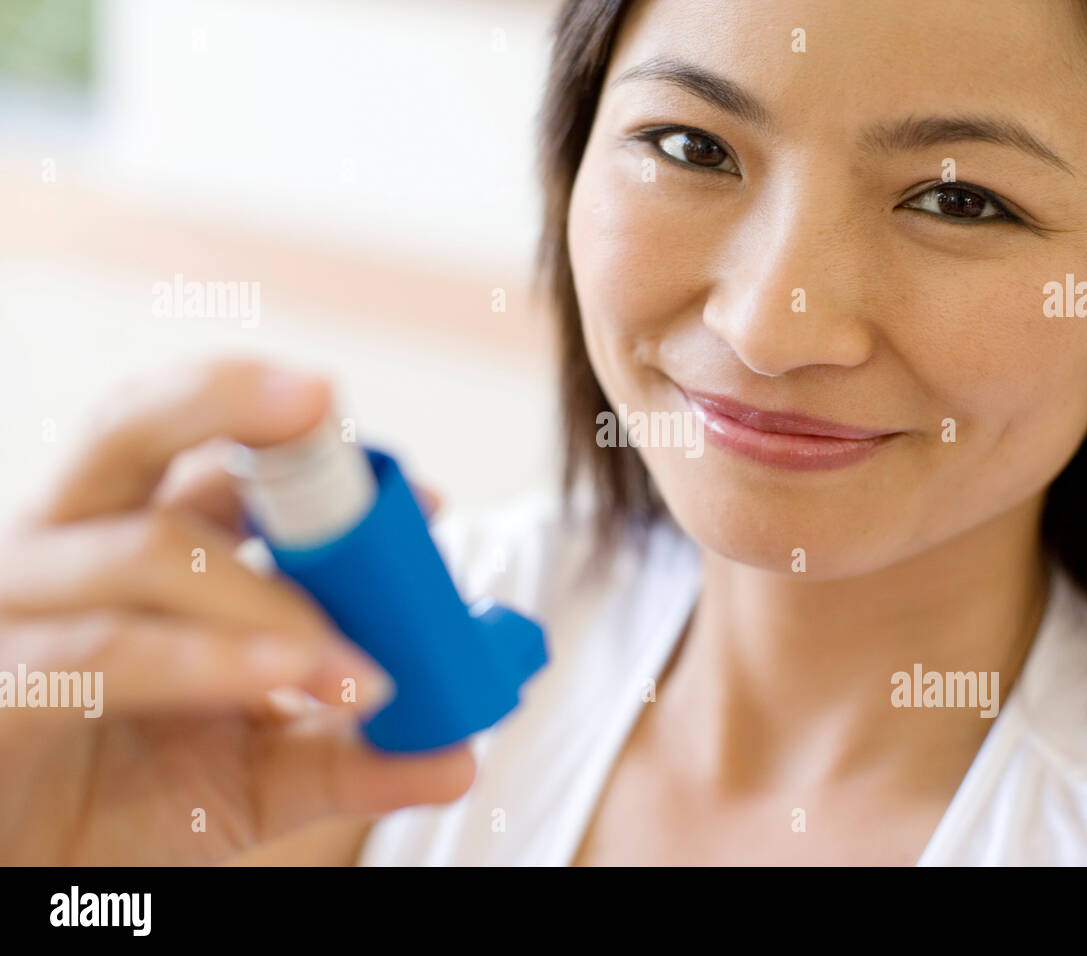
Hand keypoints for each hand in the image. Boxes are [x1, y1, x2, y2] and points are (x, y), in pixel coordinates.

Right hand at [0, 357, 473, 864]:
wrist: (33, 876)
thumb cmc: (124, 806)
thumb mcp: (259, 778)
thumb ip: (350, 757)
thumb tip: (456, 754)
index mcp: (138, 550)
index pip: (220, 462)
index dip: (319, 458)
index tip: (422, 500)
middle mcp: (71, 554)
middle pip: (133, 431)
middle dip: (227, 399)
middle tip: (321, 401)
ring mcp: (21, 611)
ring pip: (146, 550)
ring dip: (269, 595)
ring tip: (363, 668)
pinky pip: (105, 648)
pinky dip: (208, 658)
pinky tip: (291, 674)